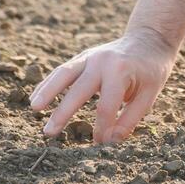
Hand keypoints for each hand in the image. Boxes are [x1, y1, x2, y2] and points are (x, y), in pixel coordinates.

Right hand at [29, 27, 176, 144]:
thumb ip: (129, 120)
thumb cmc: (151, 70)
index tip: (101, 144)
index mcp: (120, 71)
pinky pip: (62, 71)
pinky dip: (48, 83)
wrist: (149, 39)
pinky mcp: (82, 58)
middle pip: (78, 89)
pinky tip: (35, 97)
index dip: (102, 129)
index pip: (106, 106)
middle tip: (49, 133)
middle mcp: (102, 61)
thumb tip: (109, 142)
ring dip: (47, 91)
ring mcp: (90, 56)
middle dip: (63, 112)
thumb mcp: (149, 95)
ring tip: (34, 108)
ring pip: (63, 74)